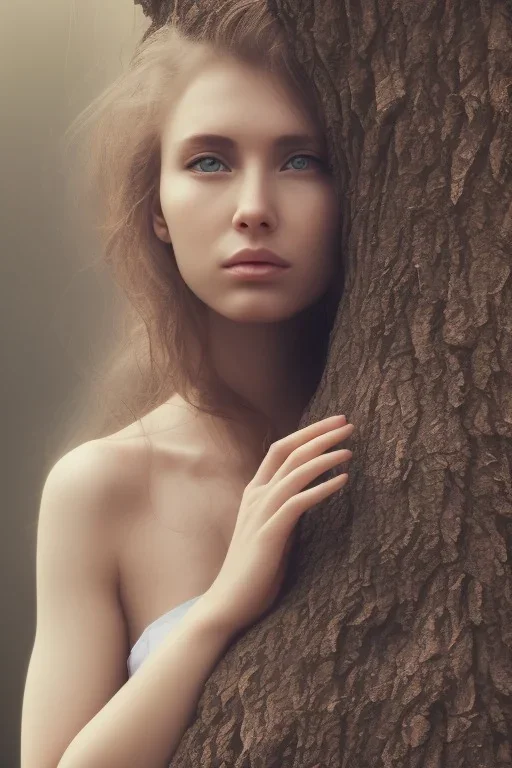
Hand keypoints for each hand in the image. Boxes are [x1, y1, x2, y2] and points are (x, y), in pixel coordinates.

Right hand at [202, 415, 353, 635]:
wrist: (228, 603)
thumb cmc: (255, 569)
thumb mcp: (274, 528)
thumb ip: (288, 507)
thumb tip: (314, 491)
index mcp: (255, 492)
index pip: (281, 449)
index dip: (308, 432)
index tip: (335, 423)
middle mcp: (256, 496)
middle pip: (289, 452)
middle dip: (319, 434)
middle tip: (348, 423)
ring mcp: (260, 513)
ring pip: (294, 472)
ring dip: (324, 457)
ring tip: (349, 449)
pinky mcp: (268, 534)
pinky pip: (298, 502)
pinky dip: (321, 487)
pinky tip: (342, 480)